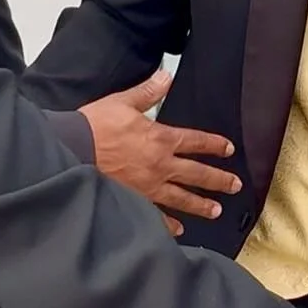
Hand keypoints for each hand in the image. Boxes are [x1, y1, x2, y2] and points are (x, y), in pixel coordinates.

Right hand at [81, 70, 241, 235]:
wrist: (71, 149)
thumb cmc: (95, 126)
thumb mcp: (123, 102)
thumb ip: (148, 92)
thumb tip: (166, 76)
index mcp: (160, 139)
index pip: (195, 142)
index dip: (214, 145)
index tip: (228, 150)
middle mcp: (160, 166)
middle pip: (197, 174)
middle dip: (219, 180)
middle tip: (235, 186)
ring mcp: (148, 187)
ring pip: (182, 198)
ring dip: (201, 204)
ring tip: (217, 211)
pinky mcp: (134, 200)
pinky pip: (156, 216)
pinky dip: (169, 225)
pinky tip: (179, 230)